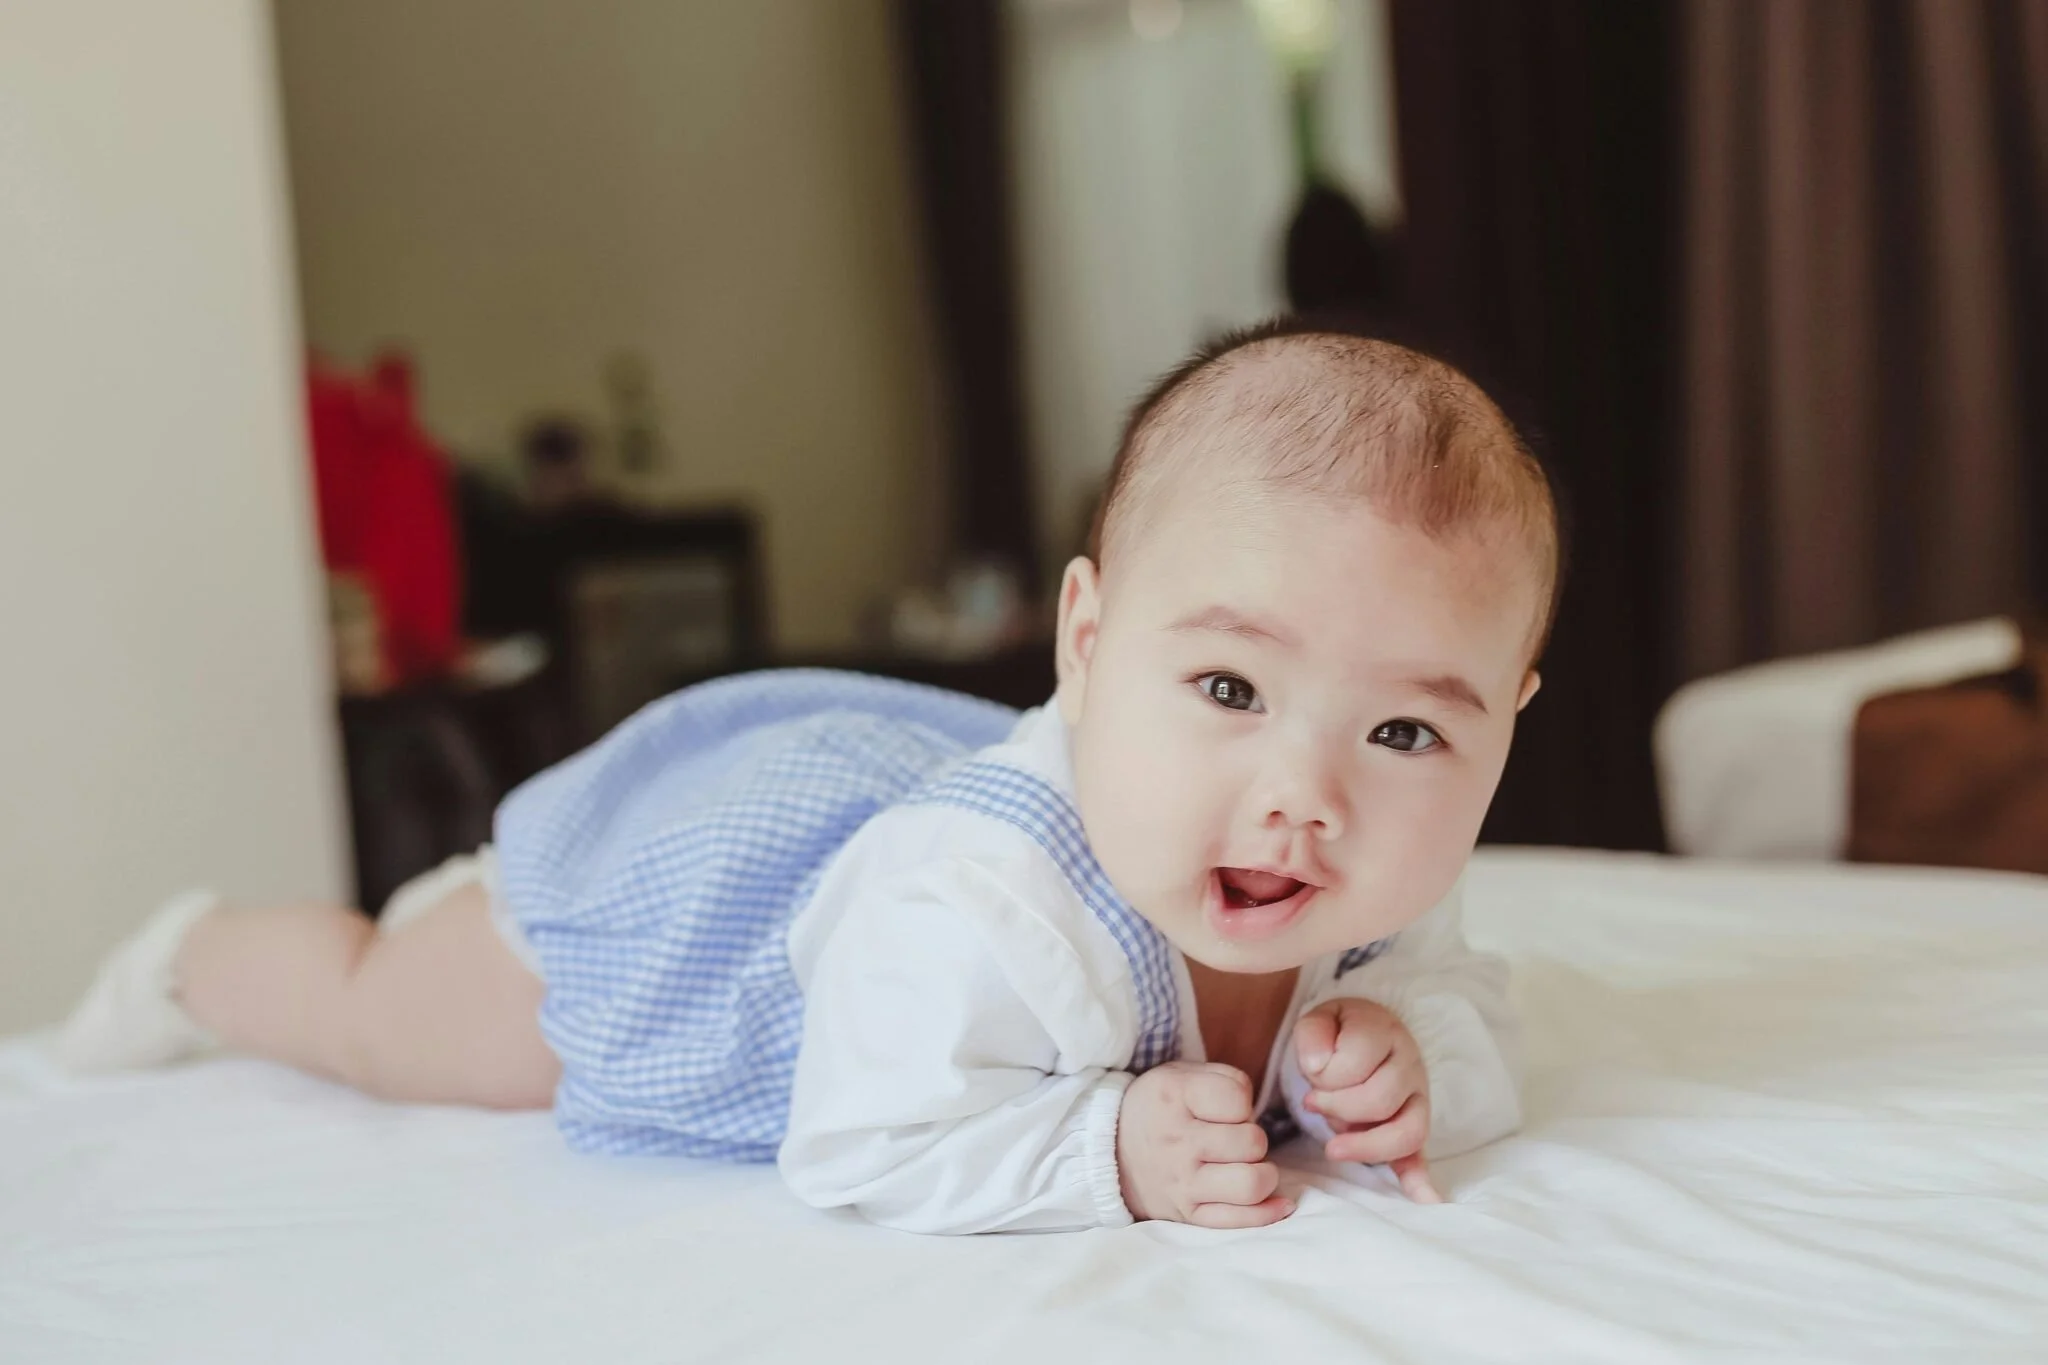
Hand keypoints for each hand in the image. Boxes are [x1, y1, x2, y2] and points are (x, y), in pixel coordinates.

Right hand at [1116, 1061, 1291, 1227]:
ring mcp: (1182, 1183)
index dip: (1241, 1102)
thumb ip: (1226, 1080)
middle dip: (1252, 1138)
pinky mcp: (1188, 1215)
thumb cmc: (1158, 1108)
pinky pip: (1238, 1221)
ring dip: (1263, 1174)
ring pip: (1251, 1184)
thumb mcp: (1181, 1075)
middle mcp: (1177, 1142)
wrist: (1110, 1152)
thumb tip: (1257, 1113)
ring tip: (1248, 1166)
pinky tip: (1278, 1202)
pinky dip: (1267, 1212)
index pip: (1238, 1098)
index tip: (1224, 1108)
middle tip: (1233, 1139)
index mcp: (1174, 1097)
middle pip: (1252, 1142)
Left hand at [1294, 997, 1441, 1202]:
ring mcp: (1417, 1098)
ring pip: (1406, 1132)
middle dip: (1337, 1106)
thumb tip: (1317, 1065)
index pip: (1357, 1059)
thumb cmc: (1339, 1032)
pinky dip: (1422, 1179)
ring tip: (1333, 1148)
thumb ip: (1314, 1035)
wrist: (1366, 1032)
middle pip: (1380, 1100)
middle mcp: (1409, 1065)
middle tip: (1312, 1102)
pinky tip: (1425, 1199)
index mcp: (1384, 1032)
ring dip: (1365, 1145)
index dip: (1325, 1071)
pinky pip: (1421, 1155)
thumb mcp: (1319, 1019)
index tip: (1310, 1071)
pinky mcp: (1413, 1125)